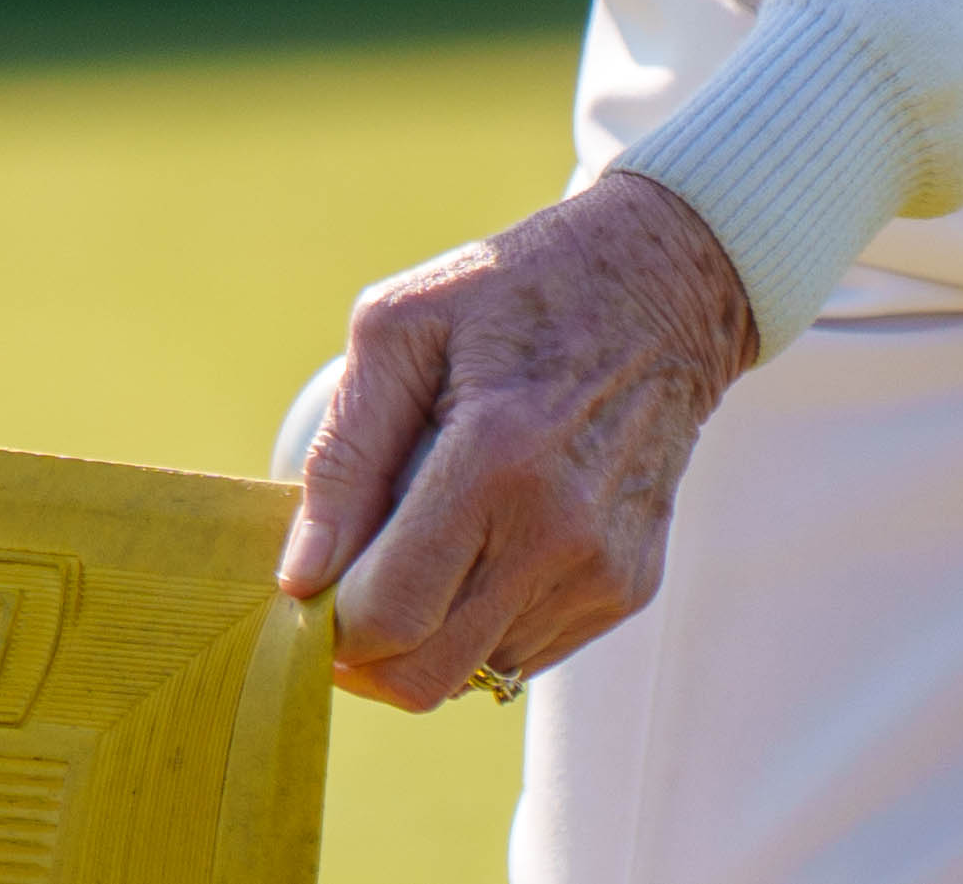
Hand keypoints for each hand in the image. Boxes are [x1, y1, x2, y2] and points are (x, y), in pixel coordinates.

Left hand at [275, 168, 759, 711]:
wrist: (660, 287)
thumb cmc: (512, 292)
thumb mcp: (397, 326)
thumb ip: (343, 455)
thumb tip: (302, 574)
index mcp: (495, 460)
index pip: (391, 615)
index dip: (328, 625)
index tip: (306, 589)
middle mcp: (560, 533)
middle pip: (428, 675)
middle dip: (366, 656)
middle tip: (341, 594)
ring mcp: (604, 570)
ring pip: (475, 672)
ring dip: (430, 630)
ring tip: (428, 534)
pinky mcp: (630, 586)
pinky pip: (527, 651)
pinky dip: (484, 617)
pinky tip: (485, 536)